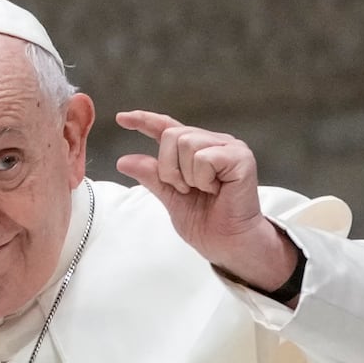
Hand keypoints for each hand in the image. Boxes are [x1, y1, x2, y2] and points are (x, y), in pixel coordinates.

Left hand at [115, 110, 297, 291]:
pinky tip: (216, 190)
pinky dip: (203, 178)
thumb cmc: (205, 223)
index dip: (145, 121)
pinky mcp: (241, 157)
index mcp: (197, 150)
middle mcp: (214, 143)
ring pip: (187, 143)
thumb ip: (152, 176)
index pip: (167, 127)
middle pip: (172, 135)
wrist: (227, 244)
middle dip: (169, 168)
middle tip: (185, 190)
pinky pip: (205, 157)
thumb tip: (123, 161)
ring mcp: (229, 148)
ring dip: (186, 175)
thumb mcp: (170, 197)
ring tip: (203, 190)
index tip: (122, 118)